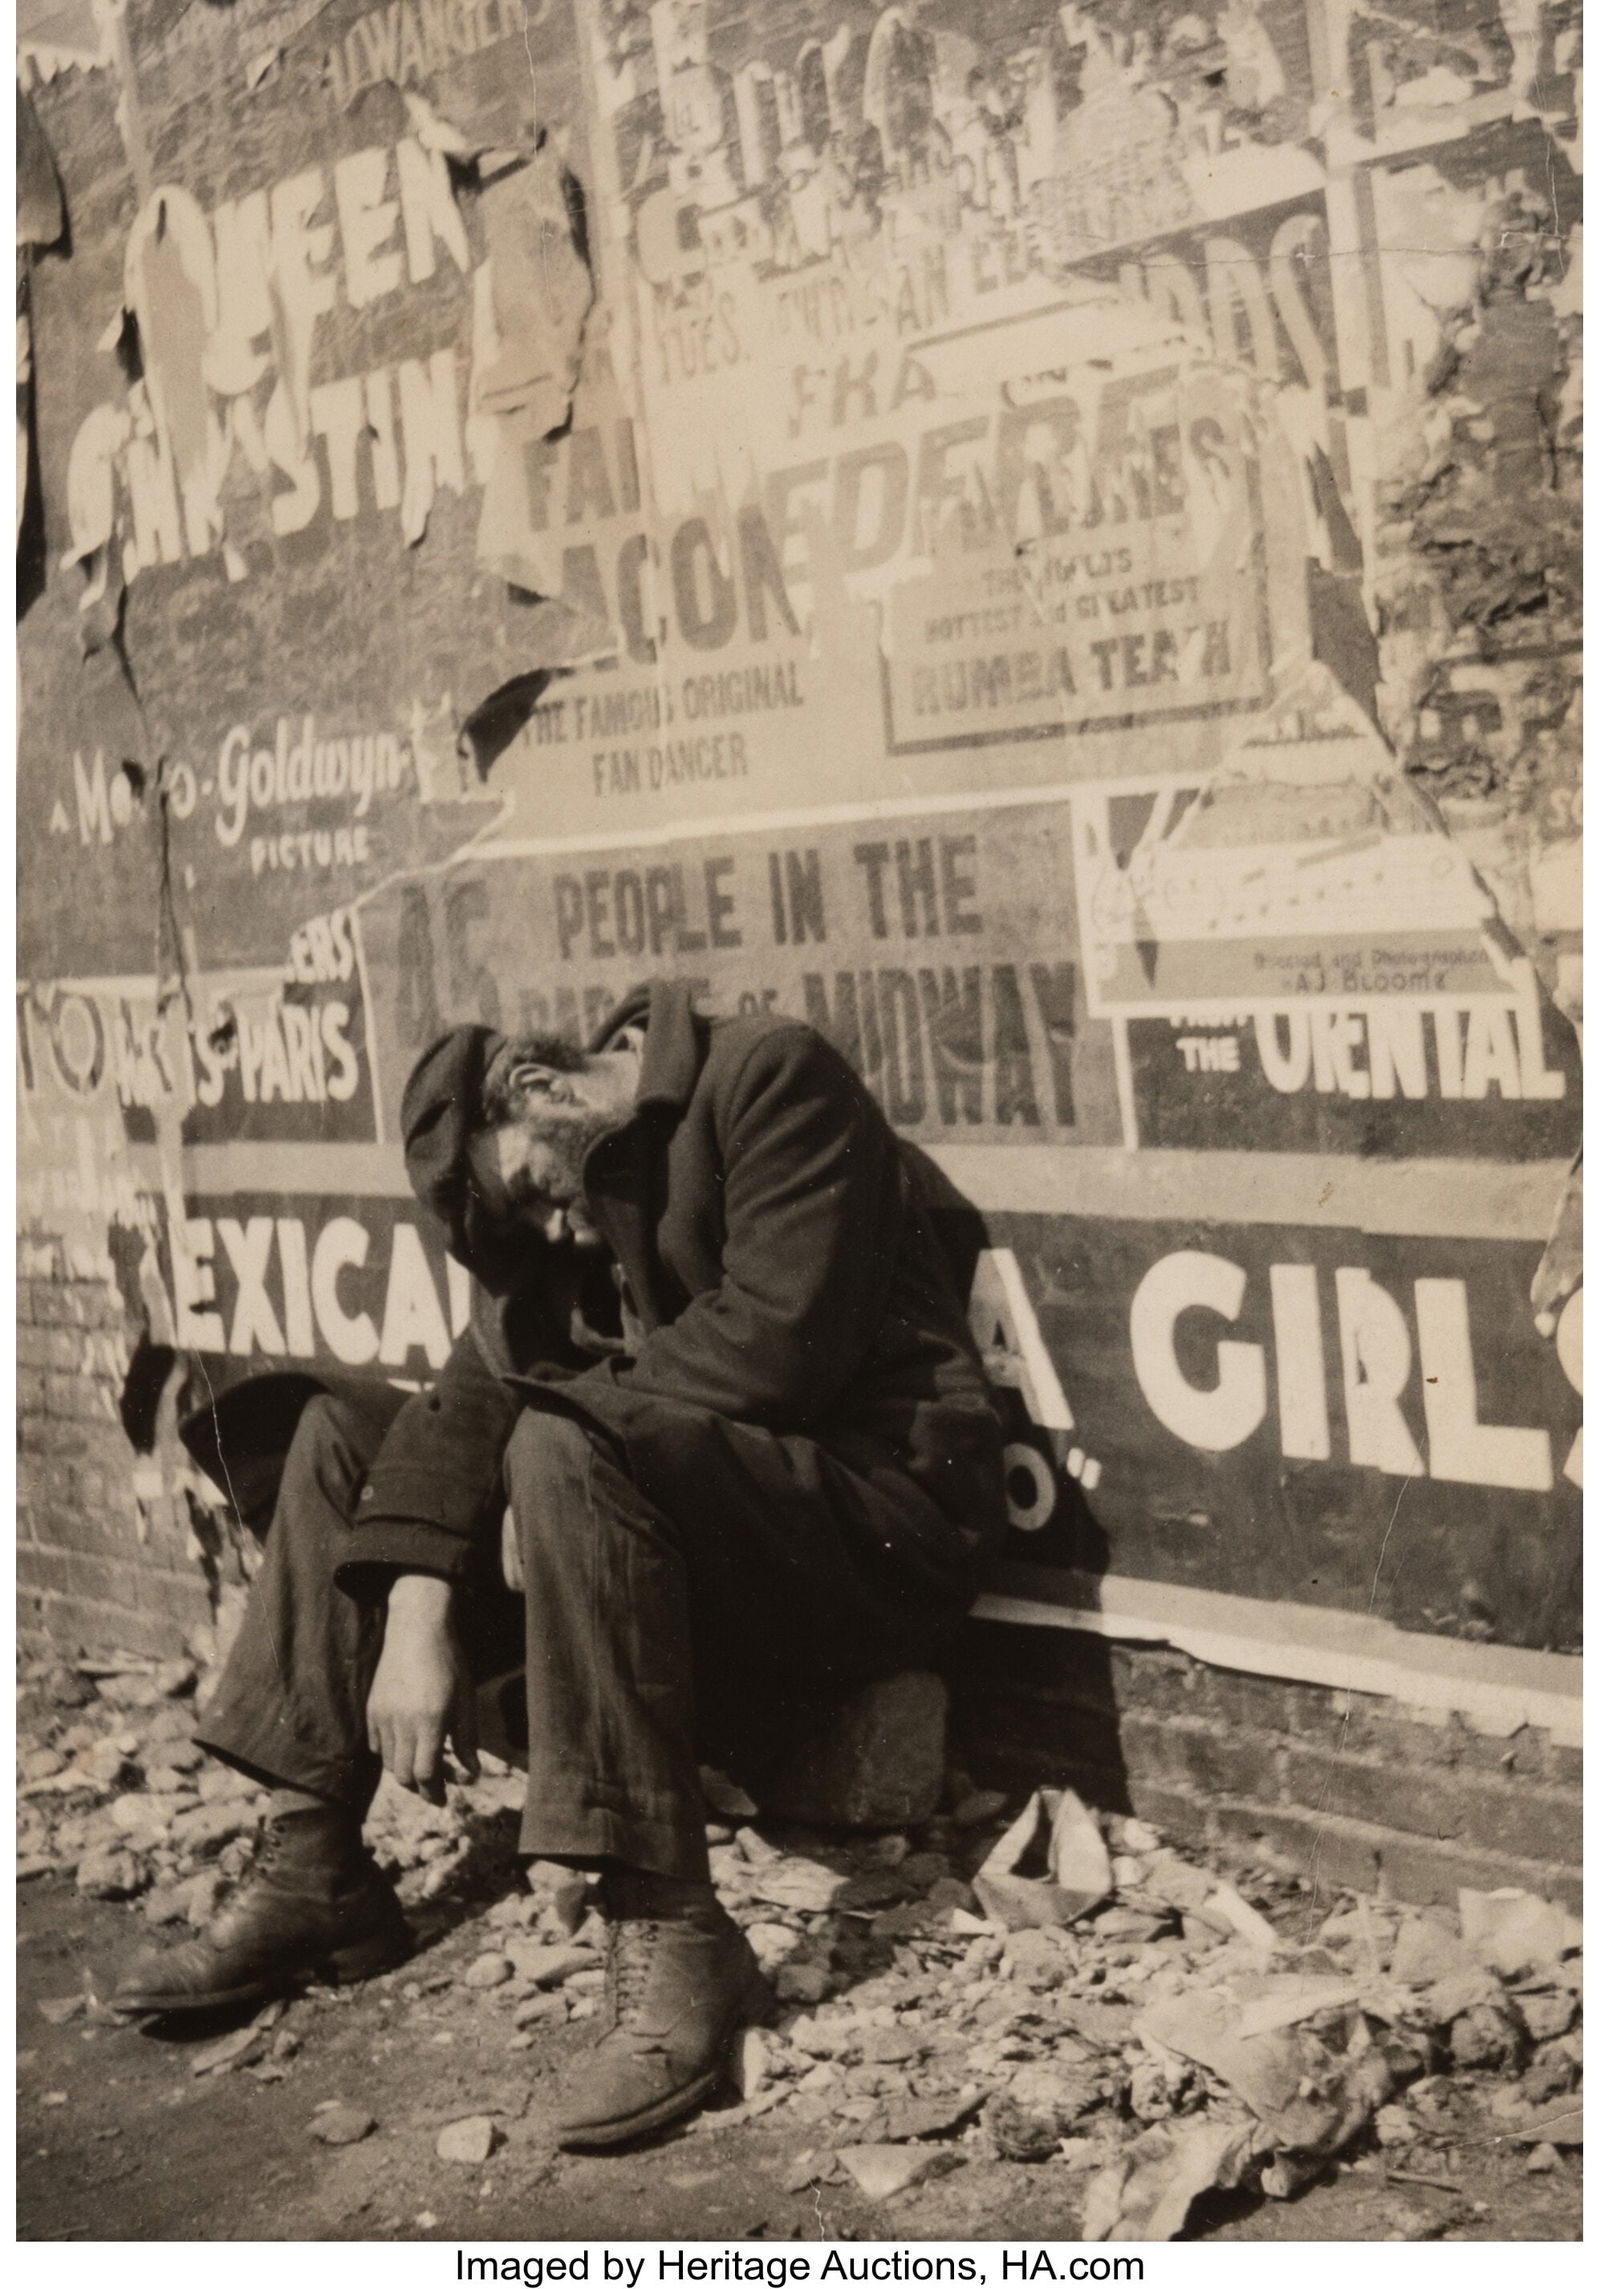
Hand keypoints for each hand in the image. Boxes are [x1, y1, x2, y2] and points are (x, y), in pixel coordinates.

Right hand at [366, 1573, 478, 1802]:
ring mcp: (382, 1716)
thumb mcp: (466, 1700)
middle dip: (422, 1788)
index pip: (426, 1774)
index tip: (445, 1799)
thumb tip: (473, 1773)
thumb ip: (467, 1740)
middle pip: (404, 1776)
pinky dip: (391, 1755)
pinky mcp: (372, 1709)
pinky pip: (377, 1745)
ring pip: (389, 1763)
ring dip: (406, 1772)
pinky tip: (408, 1746)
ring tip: (426, 1765)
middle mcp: (402, 1723)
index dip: (436, 1792)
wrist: (417, 1629)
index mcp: (429, 1721)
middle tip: (438, 1788)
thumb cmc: (449, 1663)